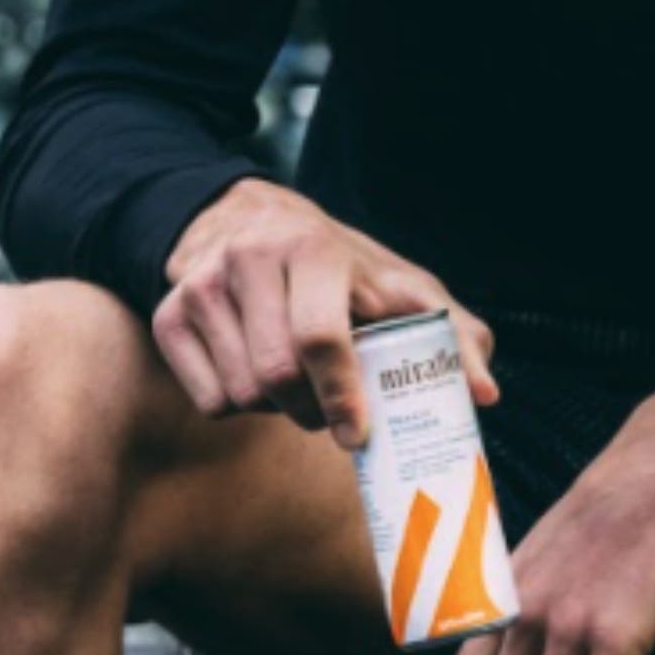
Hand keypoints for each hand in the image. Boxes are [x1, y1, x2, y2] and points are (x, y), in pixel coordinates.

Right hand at [153, 179, 498, 445]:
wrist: (248, 220)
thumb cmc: (341, 268)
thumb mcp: (399, 286)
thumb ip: (451, 334)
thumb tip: (485, 395)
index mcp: (314, 248)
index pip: (320, 336)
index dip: (341, 394)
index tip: (358, 434)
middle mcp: (251, 259)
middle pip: (277, 375)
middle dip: (312, 411)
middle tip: (335, 414)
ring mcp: (202, 286)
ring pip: (241, 394)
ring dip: (278, 410)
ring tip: (299, 386)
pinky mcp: (169, 314)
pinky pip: (208, 399)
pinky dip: (239, 406)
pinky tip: (258, 374)